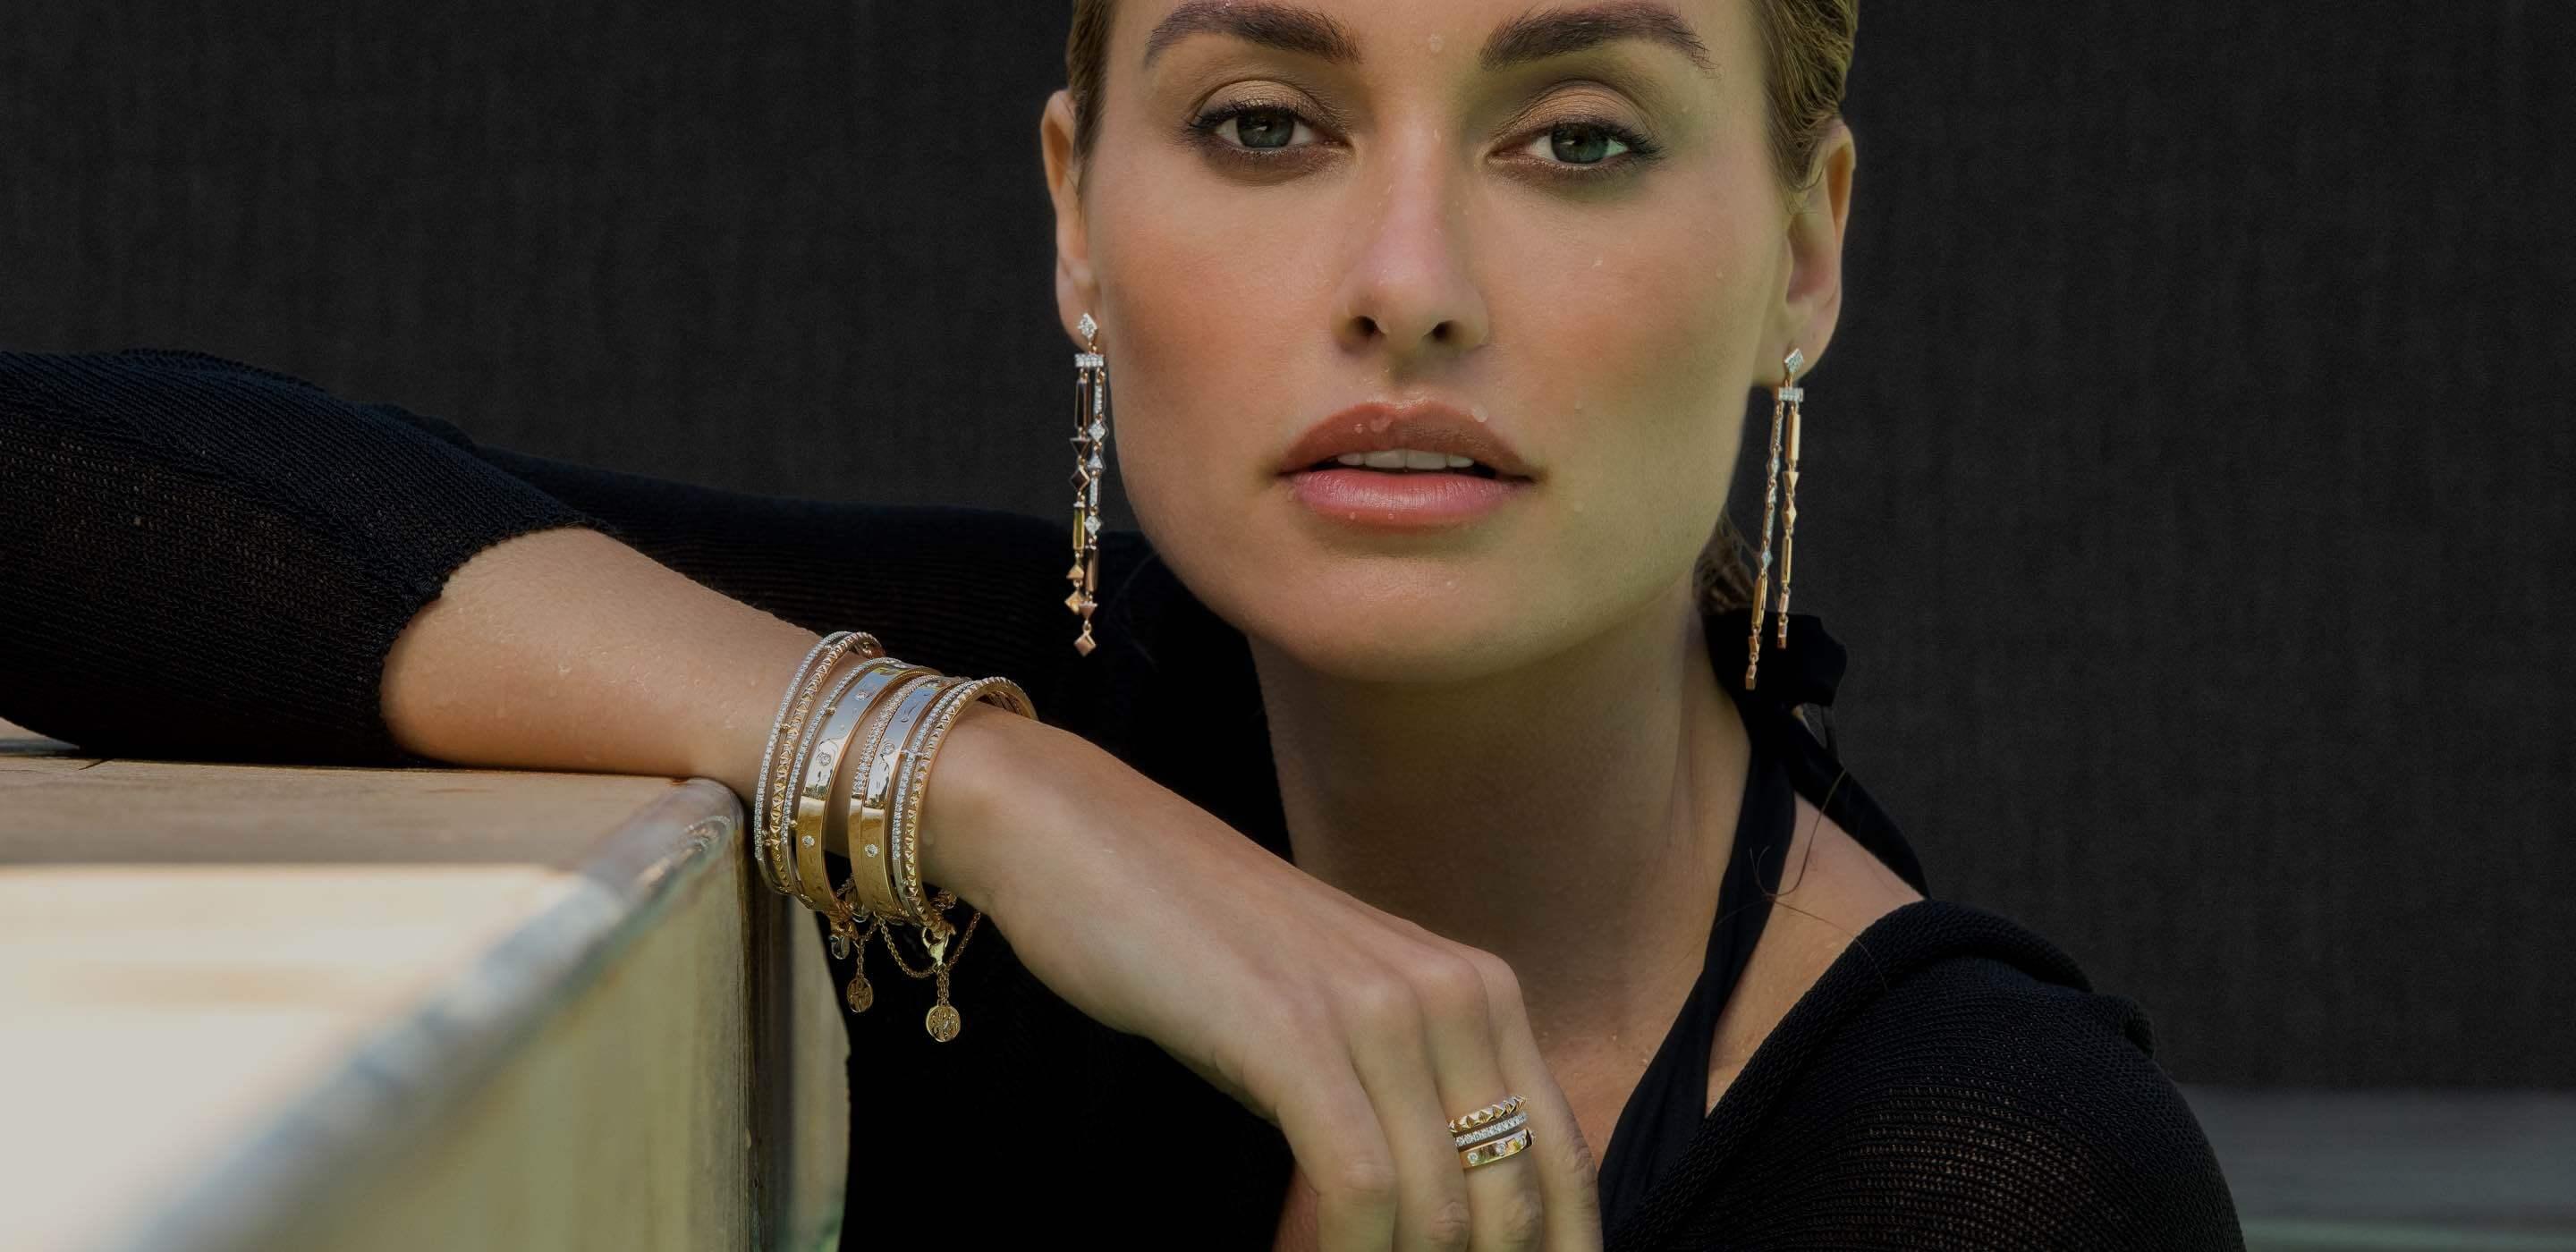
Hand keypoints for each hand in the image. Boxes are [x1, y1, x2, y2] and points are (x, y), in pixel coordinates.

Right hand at [925, 707, 1604, 1250]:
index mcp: (1480, 991)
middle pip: (1510, 1203)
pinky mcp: (1296, 1029)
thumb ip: (1397, 1105)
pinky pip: (1357, 1185)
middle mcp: (1454, 994)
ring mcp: (1378, 1008)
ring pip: (1440, 1211)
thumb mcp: (1331, 1021)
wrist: (1081, 836)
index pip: (1561, 1163)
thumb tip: (1431, 1229)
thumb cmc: (1197, 946)